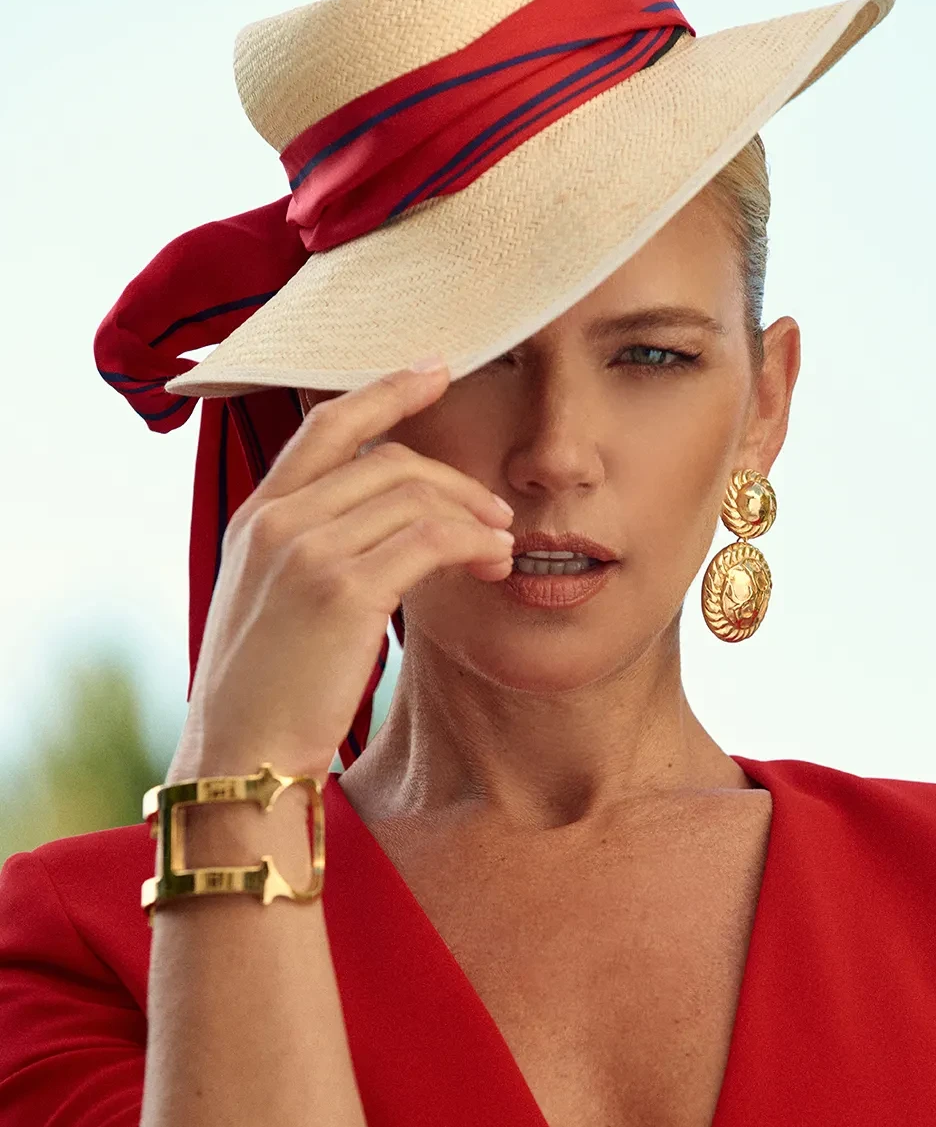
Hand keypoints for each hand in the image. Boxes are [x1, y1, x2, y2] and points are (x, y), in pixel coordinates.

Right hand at [170, 363, 513, 781]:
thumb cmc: (268, 690)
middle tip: (496, 512)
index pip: (326, 425)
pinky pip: (429, 540)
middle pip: (387, 457)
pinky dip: (473, 544)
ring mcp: (307, 552)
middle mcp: (276, 521)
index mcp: (256, 516)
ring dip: (473, 516)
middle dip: (455, 478)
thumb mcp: (271, 599)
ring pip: (415, 494)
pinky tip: (492, 563)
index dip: (385, 391)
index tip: (436, 371)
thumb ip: (312, 548)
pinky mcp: (342, 592)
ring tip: (501, 546)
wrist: (243, 754)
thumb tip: (387, 527)